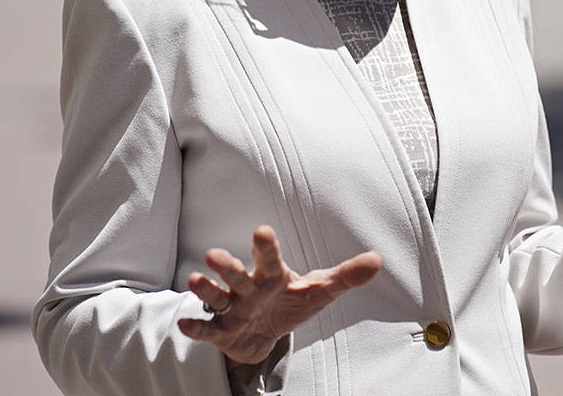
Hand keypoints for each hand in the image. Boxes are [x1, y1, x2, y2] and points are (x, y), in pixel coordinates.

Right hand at [177, 225, 381, 366]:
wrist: (267, 331)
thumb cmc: (291, 301)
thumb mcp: (320, 291)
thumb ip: (346, 276)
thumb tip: (377, 260)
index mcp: (272, 275)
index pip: (269, 258)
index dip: (266, 246)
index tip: (262, 231)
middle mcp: (248, 287)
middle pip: (236, 274)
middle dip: (226, 266)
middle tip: (214, 254)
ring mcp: (233, 308)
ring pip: (216, 297)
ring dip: (206, 290)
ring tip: (196, 280)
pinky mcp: (222, 330)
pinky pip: (207, 328)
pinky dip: (196, 327)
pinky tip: (185, 325)